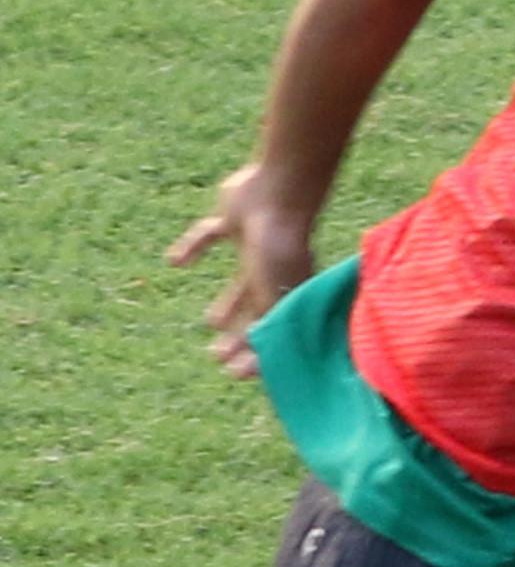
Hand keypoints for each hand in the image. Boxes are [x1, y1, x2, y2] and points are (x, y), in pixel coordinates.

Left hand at [168, 163, 324, 371]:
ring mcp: (254, 246)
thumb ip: (268, 325)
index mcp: (287, 290)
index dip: (255, 354)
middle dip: (240, 334)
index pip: (271, 330)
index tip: (233, 373)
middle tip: (217, 356)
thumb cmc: (279, 246)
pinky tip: (174, 263)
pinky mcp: (233, 220)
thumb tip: (265, 364)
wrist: (276, 192)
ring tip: (210, 321)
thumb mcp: (273, 292)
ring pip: (238, 282)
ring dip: (226, 302)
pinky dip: (193, 249)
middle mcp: (274, 272)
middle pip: (255, 310)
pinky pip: (211, 236)